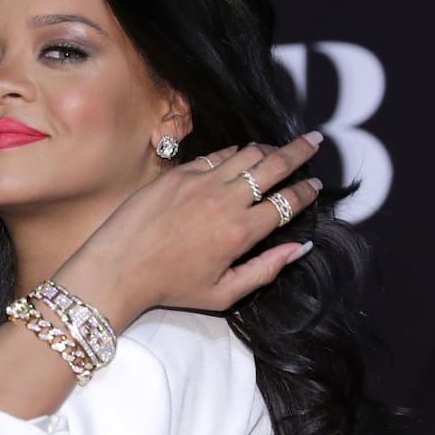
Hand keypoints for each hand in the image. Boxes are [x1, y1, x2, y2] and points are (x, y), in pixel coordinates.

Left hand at [54, 132, 323, 329]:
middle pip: (274, 166)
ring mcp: (200, 182)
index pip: (287, 203)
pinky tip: (242, 154)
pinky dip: (235, 152)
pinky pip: (216, 155)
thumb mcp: (223, 294)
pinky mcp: (178, 173)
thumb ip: (265, 270)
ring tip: (281, 148)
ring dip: (269, 148)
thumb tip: (298, 248)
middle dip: (299, 152)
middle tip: (315, 141)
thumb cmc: (170, 286)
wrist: (118, 268)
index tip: (315, 185)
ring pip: (246, 154)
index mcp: (241, 233)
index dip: (306, 192)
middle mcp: (225, 201)